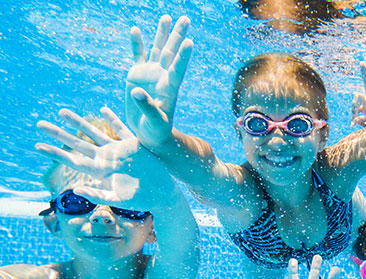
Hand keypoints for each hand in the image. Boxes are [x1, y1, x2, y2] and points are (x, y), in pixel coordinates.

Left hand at [35, 107, 172, 211]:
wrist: (163, 193)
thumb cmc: (141, 200)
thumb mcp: (118, 199)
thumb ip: (97, 195)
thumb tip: (76, 190)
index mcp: (99, 171)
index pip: (72, 159)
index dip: (54, 153)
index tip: (37, 146)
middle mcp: (105, 158)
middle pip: (77, 143)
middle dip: (58, 134)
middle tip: (39, 124)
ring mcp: (119, 150)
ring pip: (93, 133)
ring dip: (78, 122)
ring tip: (61, 112)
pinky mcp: (133, 145)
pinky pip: (121, 128)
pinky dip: (112, 118)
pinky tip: (103, 109)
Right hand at [125, 15, 192, 148]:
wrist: (149, 134)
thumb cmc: (156, 131)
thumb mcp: (154, 121)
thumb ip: (147, 106)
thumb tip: (136, 91)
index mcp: (170, 88)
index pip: (178, 68)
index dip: (183, 56)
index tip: (190, 42)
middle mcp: (162, 77)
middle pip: (172, 52)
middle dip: (178, 35)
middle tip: (186, 18)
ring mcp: (151, 74)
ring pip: (158, 49)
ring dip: (162, 34)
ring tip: (167, 17)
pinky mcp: (137, 75)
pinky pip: (138, 56)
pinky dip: (137, 43)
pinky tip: (135, 29)